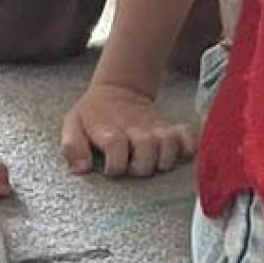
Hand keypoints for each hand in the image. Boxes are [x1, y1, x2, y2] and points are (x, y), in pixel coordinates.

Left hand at [58, 80, 199, 179]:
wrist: (117, 91)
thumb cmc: (93, 116)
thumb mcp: (73, 126)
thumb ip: (72, 148)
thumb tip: (80, 169)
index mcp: (108, 129)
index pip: (115, 145)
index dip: (115, 164)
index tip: (111, 170)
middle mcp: (134, 128)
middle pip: (147, 147)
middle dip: (142, 165)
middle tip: (135, 168)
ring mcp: (155, 127)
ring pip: (170, 144)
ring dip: (165, 159)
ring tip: (156, 164)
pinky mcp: (171, 128)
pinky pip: (189, 136)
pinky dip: (191, 146)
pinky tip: (183, 154)